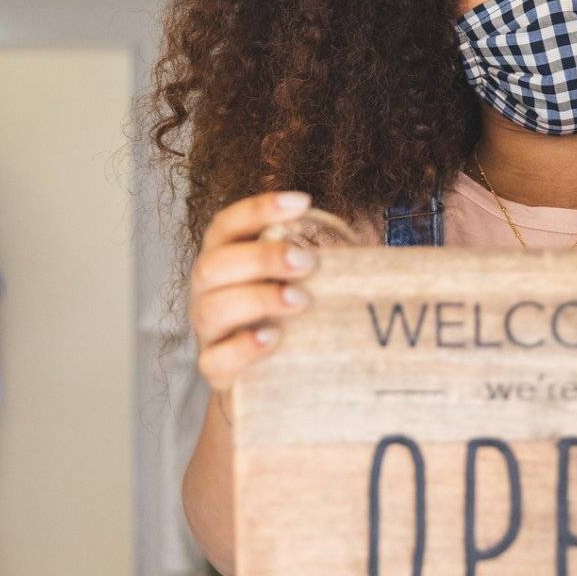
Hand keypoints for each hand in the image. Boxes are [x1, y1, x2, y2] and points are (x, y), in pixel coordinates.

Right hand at [189, 190, 319, 402]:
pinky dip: (244, 348)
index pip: (226, 224)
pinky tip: (275, 339)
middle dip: (262, 258)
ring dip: (259, 299)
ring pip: (212, 308)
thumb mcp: (300, 279)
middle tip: (308, 262)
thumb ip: (315, 257)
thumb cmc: (290, 312)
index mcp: (224, 258)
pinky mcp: (214, 368)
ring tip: (301, 300)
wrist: (270, 373)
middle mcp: (207, 291)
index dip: (258, 209)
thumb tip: (369, 248)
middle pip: (213, 264)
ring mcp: (207, 330)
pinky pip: (216, 359)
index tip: (303, 202)